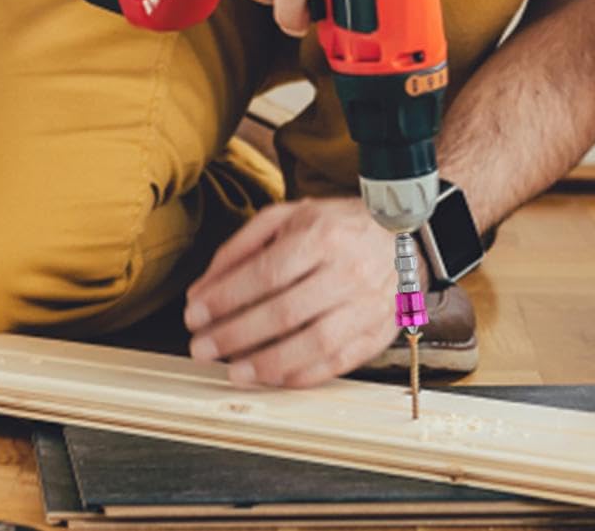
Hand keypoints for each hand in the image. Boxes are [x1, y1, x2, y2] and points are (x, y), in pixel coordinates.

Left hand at [183, 197, 398, 386]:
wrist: (400, 237)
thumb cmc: (335, 226)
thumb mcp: (288, 217)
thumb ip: (243, 247)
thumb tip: (204, 288)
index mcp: (321, 235)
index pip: (266, 273)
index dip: (226, 298)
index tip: (194, 314)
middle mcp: (346, 271)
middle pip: (284, 312)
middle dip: (235, 335)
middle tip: (202, 348)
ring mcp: (365, 306)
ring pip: (313, 345)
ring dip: (267, 364)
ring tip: (233, 371)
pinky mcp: (377, 334)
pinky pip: (337, 364)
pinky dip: (301, 376)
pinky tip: (272, 378)